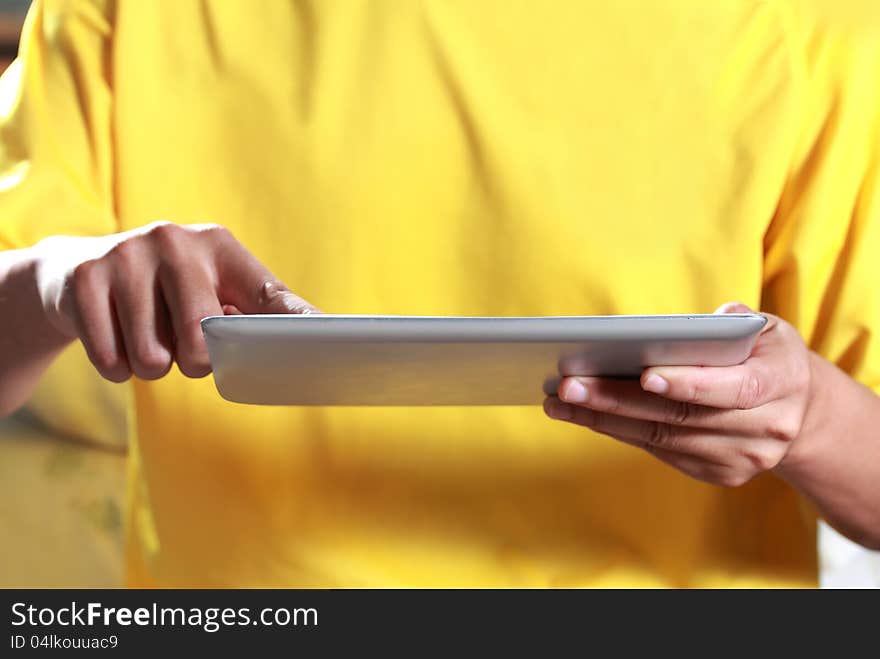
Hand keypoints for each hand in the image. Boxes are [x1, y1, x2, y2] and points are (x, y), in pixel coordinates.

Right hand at [34, 221, 315, 381]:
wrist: (73, 272)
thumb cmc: (162, 290)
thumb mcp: (208, 287)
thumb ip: (252, 311)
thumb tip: (312, 332)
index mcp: (218, 246)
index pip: (267, 294)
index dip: (292, 323)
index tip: (322, 339)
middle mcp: (174, 241)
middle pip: (202, 342)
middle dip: (192, 362)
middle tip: (179, 347)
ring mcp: (126, 257)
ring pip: (153, 359)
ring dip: (149, 366)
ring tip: (143, 338)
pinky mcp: (83, 281)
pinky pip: (111, 362)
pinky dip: (115, 367)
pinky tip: (113, 338)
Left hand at [543, 303, 815, 486]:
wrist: (800, 412)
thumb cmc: (767, 357)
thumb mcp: (768, 329)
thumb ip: (736, 321)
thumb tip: (690, 327)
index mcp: (781, 382)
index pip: (733, 388)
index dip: (689, 383)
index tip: (644, 374)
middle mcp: (766, 428)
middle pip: (682, 417)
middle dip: (619, 400)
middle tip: (570, 386)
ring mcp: (743, 458)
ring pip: (663, 439)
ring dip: (605, 420)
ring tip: (561, 402)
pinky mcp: (719, 473)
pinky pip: (661, 452)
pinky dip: (619, 432)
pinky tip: (585, 416)